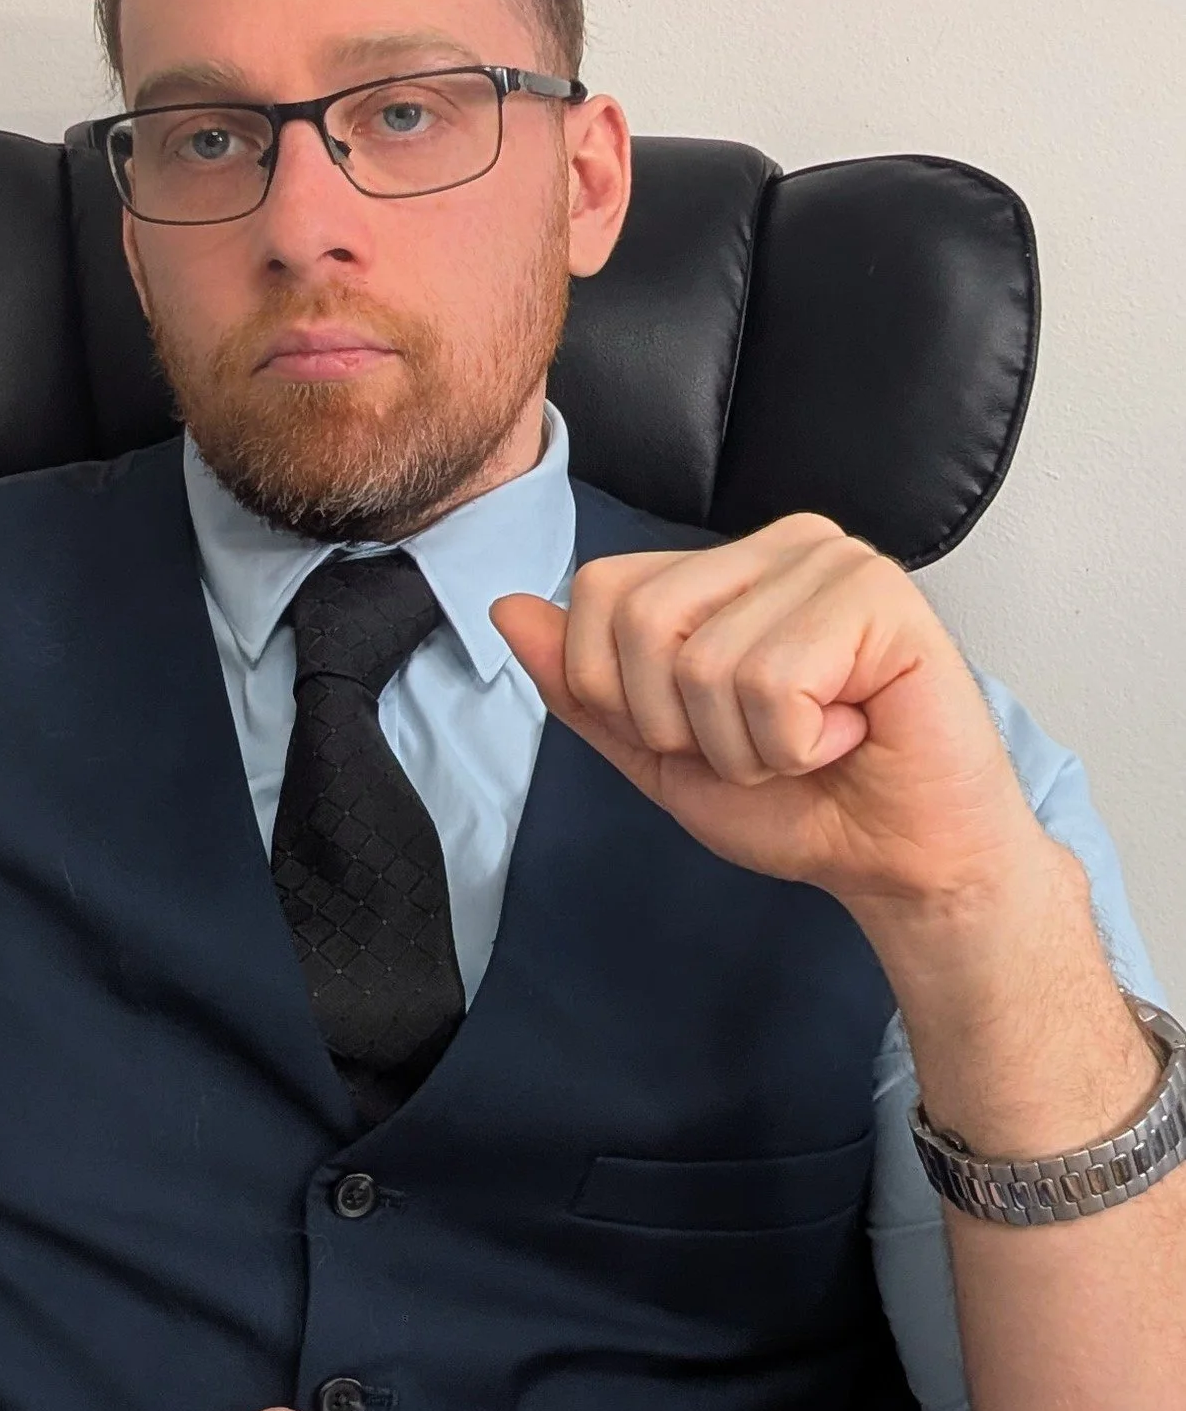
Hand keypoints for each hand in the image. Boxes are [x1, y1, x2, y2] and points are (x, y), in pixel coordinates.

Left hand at [490, 513, 1051, 915]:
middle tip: (765, 745)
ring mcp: (834, 559)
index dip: (623, 695)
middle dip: (685, 728)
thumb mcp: (660, 755)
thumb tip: (507, 608)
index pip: (598, 593)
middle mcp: (778, 544)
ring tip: (813, 742)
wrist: (903, 867)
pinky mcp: (882, 595)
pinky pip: (774, 682)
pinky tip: (851, 735)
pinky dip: (797, 743)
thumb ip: (584, 688)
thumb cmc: (798, 806)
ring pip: (706, 663)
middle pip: (640, 625)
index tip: (705, 734)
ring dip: (748, 746)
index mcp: (722, 566)